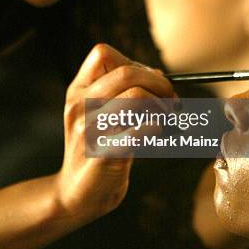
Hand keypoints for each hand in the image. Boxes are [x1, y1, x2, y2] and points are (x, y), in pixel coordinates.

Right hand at [56, 44, 174, 224]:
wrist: (76, 195)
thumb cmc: (96, 149)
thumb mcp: (98, 114)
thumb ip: (121, 91)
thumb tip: (158, 74)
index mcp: (77, 91)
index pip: (102, 54)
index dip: (134, 63)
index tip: (150, 82)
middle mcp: (79, 106)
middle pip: (126, 73)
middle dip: (158, 83)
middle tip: (171, 100)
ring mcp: (88, 130)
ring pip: (135, 98)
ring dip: (162, 106)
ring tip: (168, 117)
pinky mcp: (102, 155)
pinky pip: (139, 132)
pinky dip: (156, 128)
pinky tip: (158, 133)